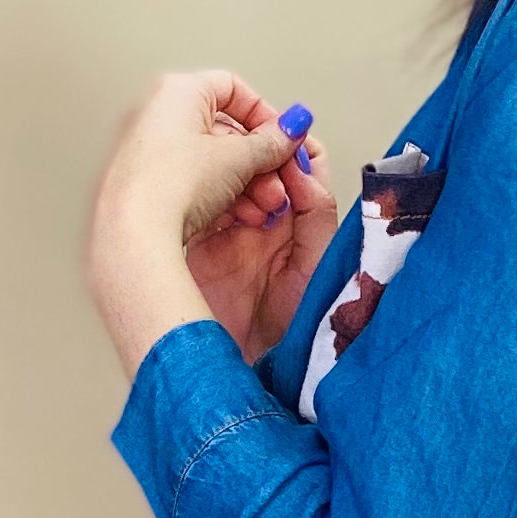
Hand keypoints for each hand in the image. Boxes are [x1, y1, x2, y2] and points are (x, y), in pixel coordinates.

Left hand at [86, 70, 336, 377]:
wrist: (134, 233)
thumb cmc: (171, 185)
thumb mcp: (238, 159)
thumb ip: (271, 141)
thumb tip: (289, 130)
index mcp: (176, 91)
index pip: (233, 88)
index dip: (264, 114)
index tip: (283, 138)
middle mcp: (156, 114)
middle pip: (224, 128)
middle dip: (258, 160)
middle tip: (277, 180)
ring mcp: (147, 150)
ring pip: (211, 160)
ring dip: (245, 183)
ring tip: (261, 207)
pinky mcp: (145, 184)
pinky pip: (192, 181)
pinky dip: (219, 195)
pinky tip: (237, 216)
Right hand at [188, 97, 341, 363]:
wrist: (249, 374)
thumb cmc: (292, 333)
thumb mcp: (318, 267)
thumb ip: (316, 214)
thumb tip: (302, 166)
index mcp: (301, 225)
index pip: (300, 167)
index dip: (294, 148)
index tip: (287, 143)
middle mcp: (266, 224)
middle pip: (260, 165)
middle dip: (261, 160)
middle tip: (264, 176)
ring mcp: (230, 232)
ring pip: (229, 178)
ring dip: (235, 177)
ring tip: (247, 203)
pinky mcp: (198, 242)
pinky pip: (201, 201)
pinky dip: (207, 192)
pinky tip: (216, 201)